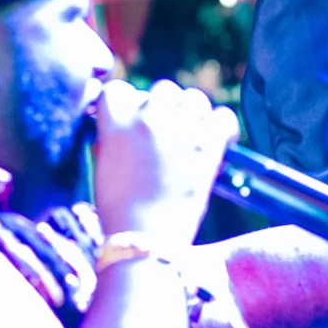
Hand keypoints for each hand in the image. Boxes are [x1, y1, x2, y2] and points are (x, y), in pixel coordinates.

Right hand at [94, 79, 238, 245]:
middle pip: (162, 89)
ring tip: (190, 138)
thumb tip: (127, 120)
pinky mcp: (209, 142)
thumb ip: (113, 135)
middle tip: (165, 134)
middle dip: (164, 107)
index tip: (132, 118)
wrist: (145, 238)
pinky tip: (215, 141)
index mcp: (115, 121)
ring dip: (192, 113)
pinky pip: (224, 115)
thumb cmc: (119, 208)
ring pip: (193, 98)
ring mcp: (181, 127)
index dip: (127, 103)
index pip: (118, 89)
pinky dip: (221, 126)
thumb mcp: (103, 164)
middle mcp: (148, 117)